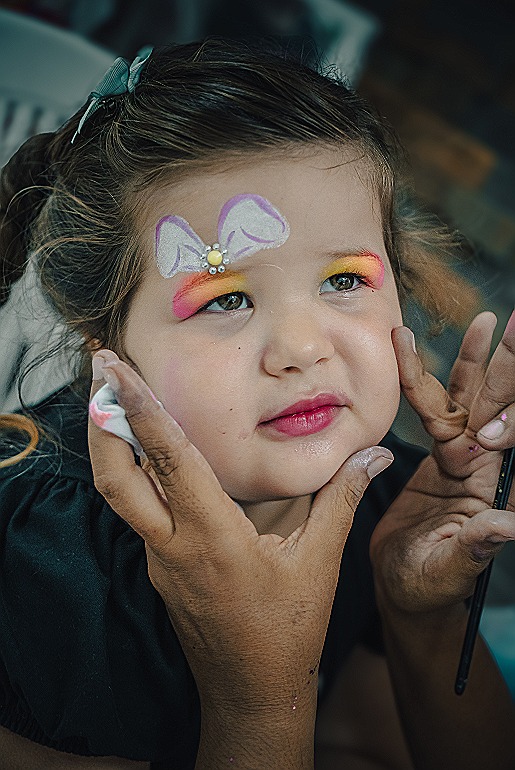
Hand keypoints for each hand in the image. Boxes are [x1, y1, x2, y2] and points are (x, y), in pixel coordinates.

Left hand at [87, 351, 392, 766]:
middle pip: (116, 478)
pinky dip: (136, 475)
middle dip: (103, 421)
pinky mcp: (160, 569)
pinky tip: (151, 456)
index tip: (116, 370)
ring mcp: (160, 560)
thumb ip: (342, 498)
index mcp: (212, 537)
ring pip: (120, 495)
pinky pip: (140, 514)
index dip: (140, 410)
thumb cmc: (287, 632)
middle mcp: (174, 545)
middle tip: (101, 369)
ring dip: (111, 445)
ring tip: (112, 399)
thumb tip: (376, 452)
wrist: (250, 694)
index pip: (169, 460)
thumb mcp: (320, 562)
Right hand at [371, 312, 514, 614]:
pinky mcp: (440, 451)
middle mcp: (485, 467)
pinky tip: (444, 347)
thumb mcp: (450, 570)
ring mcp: (463, 455)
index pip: (514, 439)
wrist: (398, 581)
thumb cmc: (426, 586)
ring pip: (471, 399)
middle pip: (500, 408)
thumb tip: (511, 526)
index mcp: (495, 491)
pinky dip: (434, 376)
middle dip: (508, 367)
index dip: (513, 415)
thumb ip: (476, 547)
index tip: (511, 380)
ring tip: (486, 321)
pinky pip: (440, 406)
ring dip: (478, 361)